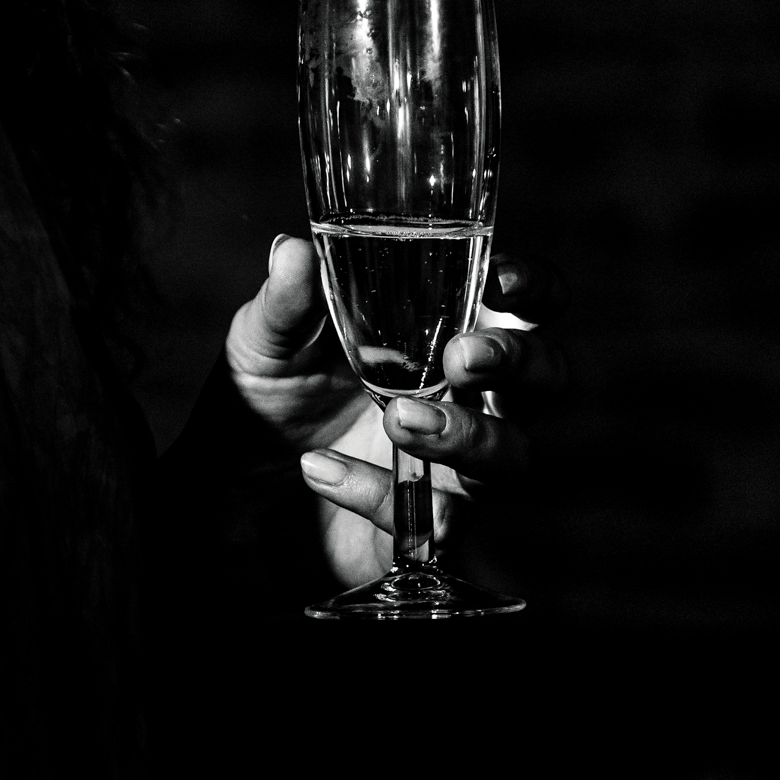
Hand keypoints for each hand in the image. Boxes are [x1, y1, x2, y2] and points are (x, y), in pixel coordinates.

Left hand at [224, 236, 567, 584]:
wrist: (233, 485)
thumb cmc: (272, 393)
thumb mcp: (266, 339)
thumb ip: (287, 300)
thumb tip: (290, 251)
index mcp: (448, 333)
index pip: (525, 305)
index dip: (532, 290)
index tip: (500, 280)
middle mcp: (471, 398)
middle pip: (546, 377)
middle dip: (517, 361)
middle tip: (460, 357)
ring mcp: (458, 466)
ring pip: (511, 456)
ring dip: (464, 435)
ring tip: (398, 418)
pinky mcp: (430, 529)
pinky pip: (438, 522)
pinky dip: (379, 492)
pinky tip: (320, 470)